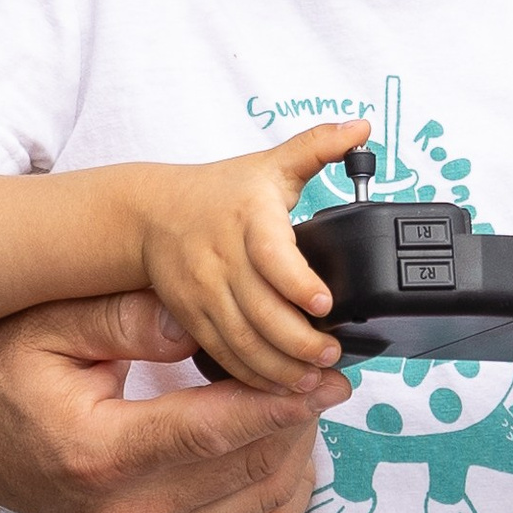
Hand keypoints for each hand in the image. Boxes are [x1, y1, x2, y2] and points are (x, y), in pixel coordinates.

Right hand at [0, 289, 344, 512]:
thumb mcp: (51, 322)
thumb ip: (126, 317)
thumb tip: (199, 313)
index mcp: (98, 454)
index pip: (219, 431)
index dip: (285, 400)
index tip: (331, 369)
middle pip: (250, 470)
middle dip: (301, 420)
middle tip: (327, 370)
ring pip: (259, 507)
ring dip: (296, 454)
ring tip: (305, 400)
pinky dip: (280, 497)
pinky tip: (283, 447)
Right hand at [137, 120, 362, 389]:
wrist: (150, 214)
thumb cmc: (220, 191)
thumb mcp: (270, 163)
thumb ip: (318, 146)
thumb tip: (362, 126)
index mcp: (248, 218)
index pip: (272, 256)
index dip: (298, 283)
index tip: (325, 303)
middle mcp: (223, 259)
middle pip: (260, 310)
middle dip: (298, 341)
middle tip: (332, 355)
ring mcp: (204, 293)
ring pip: (241, 340)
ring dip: (278, 367)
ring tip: (313, 380)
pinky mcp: (193, 317)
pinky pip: (222, 353)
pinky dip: (251, 376)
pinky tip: (279, 386)